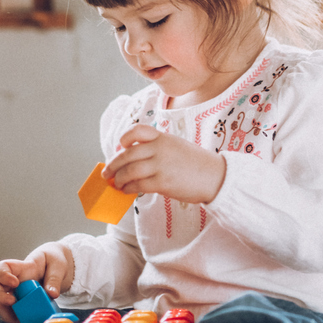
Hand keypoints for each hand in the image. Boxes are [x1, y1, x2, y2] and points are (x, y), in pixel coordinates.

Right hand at [0, 242, 73, 322]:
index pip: (3, 267)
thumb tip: (52, 294)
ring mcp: (15, 294)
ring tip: (21, 321)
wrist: (57, 269)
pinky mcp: (21, 306)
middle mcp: (13, 282)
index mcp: (21, 268)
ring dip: (7, 314)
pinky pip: (13, 315)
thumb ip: (54, 278)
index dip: (3, 275)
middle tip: (12, 302)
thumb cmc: (53, 262)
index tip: (15, 283)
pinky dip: (17, 322)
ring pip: (0, 304)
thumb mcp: (57, 265)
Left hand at [105, 124, 226, 203]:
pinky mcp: (163, 182)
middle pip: (127, 154)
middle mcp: (160, 149)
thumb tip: (137, 160)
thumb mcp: (177, 147)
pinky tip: (126, 191)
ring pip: (130, 170)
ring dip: (119, 179)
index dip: (125, 138)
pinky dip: (128, 188)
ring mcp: (161, 165)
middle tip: (106, 173)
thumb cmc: (197, 164)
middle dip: (113, 164)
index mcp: (163, 138)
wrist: (216, 177)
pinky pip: (138, 185)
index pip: (137, 131)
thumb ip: (159, 149)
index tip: (120, 147)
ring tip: (116, 184)